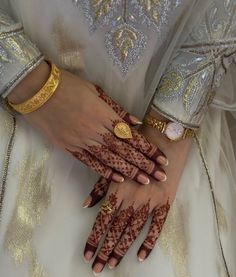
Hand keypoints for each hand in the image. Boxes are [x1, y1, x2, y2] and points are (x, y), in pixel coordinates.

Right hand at [8, 61, 167, 183]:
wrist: (38, 91)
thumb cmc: (69, 86)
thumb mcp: (96, 91)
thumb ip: (117, 110)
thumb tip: (137, 122)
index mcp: (106, 116)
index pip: (133, 137)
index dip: (149, 150)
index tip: (162, 160)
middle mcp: (97, 132)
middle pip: (126, 152)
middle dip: (145, 165)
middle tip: (161, 177)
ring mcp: (83, 142)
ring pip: (111, 161)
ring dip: (130, 172)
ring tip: (145, 182)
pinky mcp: (70, 148)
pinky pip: (91, 163)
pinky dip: (105, 172)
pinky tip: (119, 179)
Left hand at [83, 112, 192, 274]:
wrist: (164, 139)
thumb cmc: (136, 149)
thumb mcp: (114, 164)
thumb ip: (101, 187)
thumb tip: (86, 205)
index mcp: (117, 190)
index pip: (102, 221)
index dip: (94, 239)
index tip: (87, 256)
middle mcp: (132, 200)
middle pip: (116, 230)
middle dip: (105, 250)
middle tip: (97, 269)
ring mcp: (150, 203)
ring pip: (133, 231)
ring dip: (122, 249)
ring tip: (113, 265)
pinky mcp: (165, 203)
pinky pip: (157, 227)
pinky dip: (149, 242)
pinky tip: (141, 256)